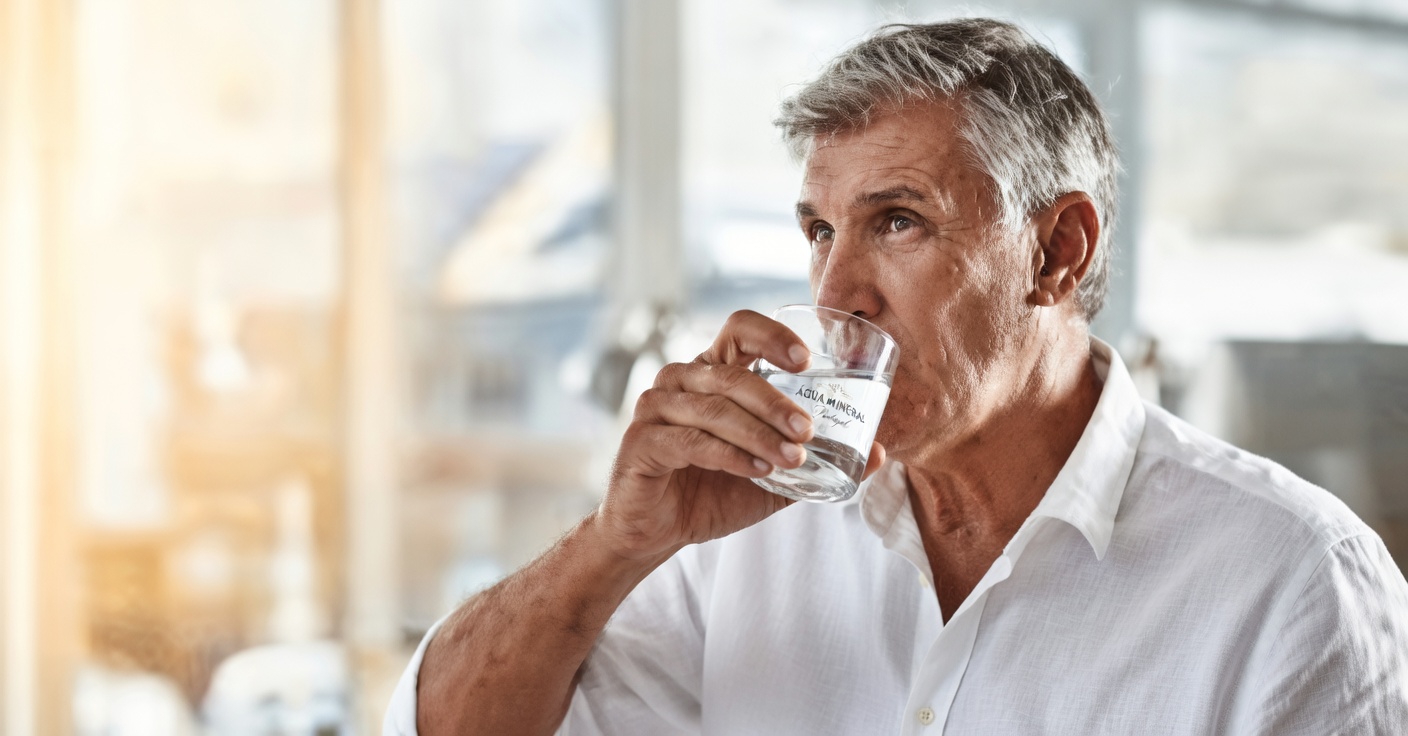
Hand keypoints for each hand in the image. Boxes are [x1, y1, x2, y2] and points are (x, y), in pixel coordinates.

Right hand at [597, 310, 886, 560]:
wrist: (656, 533)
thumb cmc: (712, 492)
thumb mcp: (774, 475)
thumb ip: (818, 459)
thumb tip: (881, 453)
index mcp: (712, 373)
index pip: (739, 329)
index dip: (771, 335)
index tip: (806, 360)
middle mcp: (681, 380)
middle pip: (731, 373)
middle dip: (775, 402)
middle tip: (808, 430)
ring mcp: (656, 408)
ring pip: (713, 408)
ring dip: (758, 433)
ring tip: (793, 458)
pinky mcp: (641, 442)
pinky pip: (689, 440)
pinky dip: (728, 454)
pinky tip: (756, 469)